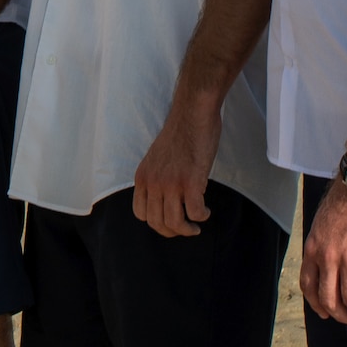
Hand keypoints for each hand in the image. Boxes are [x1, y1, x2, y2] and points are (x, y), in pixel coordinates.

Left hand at [131, 98, 219, 237]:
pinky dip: (201, 216)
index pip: (141, 214)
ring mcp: (171, 183)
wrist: (191, 114)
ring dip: (188, 230)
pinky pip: (194, 212)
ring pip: (174, 223)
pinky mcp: (190, 181)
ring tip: (196, 226)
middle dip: (172, 232)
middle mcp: (153, 182)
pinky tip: (205, 210)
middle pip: (156, 223)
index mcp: (142, 177)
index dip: (156, 223)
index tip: (170, 221)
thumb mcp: (157, 159)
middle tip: (186, 229)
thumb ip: (157, 178)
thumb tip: (165, 199)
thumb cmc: (180, 134)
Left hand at [300, 179, 346, 323]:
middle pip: (330, 299)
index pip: (309, 286)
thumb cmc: (345, 202)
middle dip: (341, 315)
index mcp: (313, 249)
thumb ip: (322, 246)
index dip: (317, 305)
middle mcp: (327, 257)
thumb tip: (327, 266)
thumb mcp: (322, 225)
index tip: (326, 313)